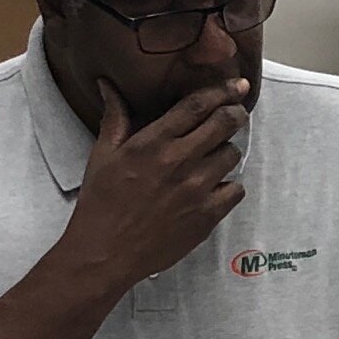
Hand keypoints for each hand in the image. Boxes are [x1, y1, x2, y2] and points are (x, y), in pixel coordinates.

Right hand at [60, 77, 248, 288]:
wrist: (105, 253)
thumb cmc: (101, 203)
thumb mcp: (102, 156)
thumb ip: (115, 118)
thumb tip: (108, 85)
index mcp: (152, 143)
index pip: (197, 105)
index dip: (222, 91)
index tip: (237, 85)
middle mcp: (178, 161)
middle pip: (225, 123)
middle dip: (234, 114)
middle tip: (234, 114)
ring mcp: (196, 189)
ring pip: (232, 155)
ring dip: (226, 151)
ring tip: (212, 158)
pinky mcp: (207, 215)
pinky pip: (236, 189)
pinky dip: (229, 186)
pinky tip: (214, 188)